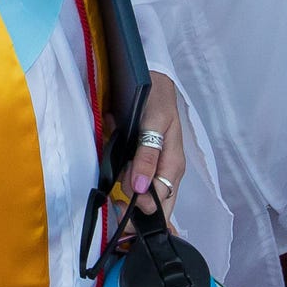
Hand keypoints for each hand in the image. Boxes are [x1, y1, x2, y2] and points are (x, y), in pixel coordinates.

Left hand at [124, 73, 185, 218]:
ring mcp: (153, 165)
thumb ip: (147, 156)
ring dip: (121, 182)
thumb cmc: (157, 99)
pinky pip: (129, 174)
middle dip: (130, 203)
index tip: (121, 202)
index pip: (160, 204)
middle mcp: (164, 170)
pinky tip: (114, 152)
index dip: (140, 208)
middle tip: (114, 188)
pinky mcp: (141, 158)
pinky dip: (117, 168)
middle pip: (151, 204)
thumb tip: (140, 189)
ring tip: (114, 158)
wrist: (152, 79)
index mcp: (172, 166)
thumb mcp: (154, 124)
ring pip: (138, 191)